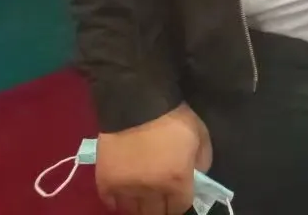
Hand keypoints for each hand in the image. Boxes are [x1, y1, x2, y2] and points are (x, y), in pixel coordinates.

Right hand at [95, 103, 210, 214]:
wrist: (138, 103)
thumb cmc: (174, 117)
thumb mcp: (200, 135)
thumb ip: (202, 160)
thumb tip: (197, 176)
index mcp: (177, 181)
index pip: (180, 208)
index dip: (181, 205)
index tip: (180, 198)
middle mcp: (151, 191)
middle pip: (156, 213)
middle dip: (162, 209)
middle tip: (162, 200)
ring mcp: (126, 189)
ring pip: (133, 211)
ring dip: (140, 207)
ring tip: (144, 199)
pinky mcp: (106, 182)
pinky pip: (111, 203)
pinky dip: (118, 202)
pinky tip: (125, 194)